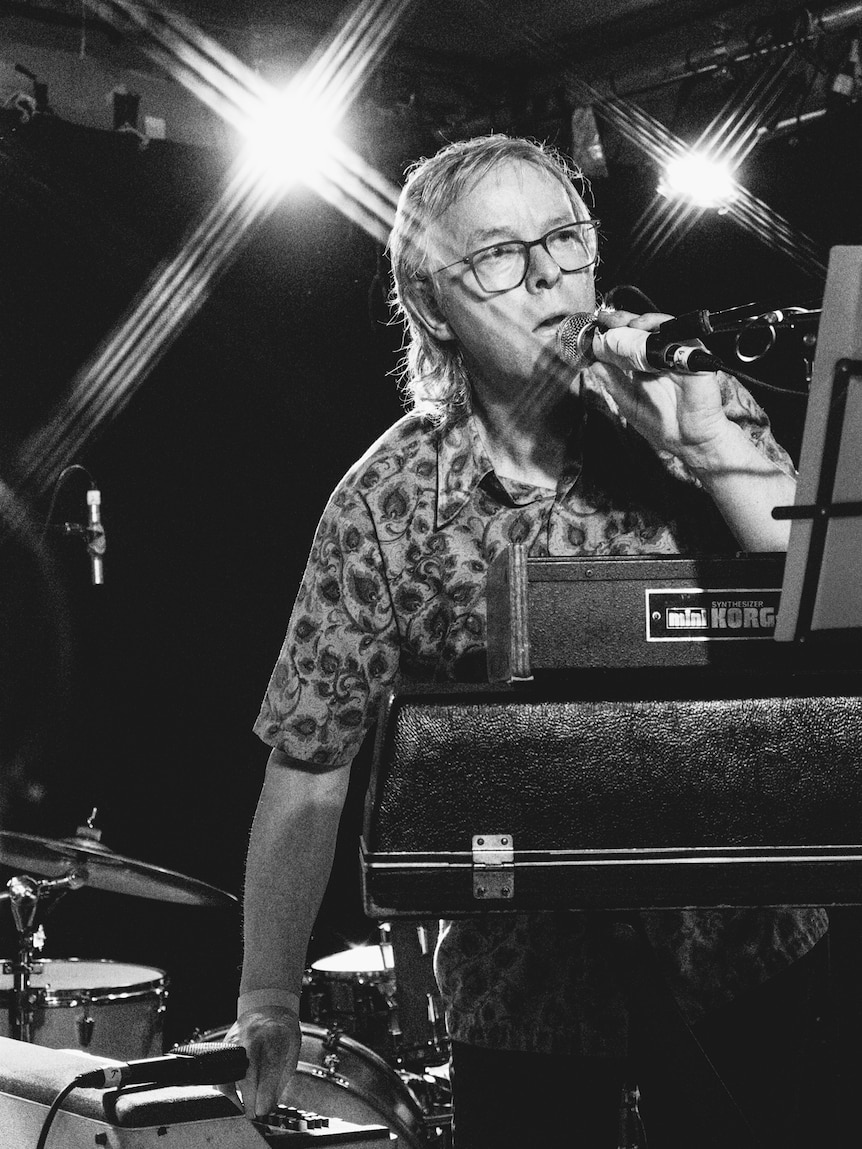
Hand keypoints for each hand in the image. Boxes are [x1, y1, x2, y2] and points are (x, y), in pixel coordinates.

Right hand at [218, 1007, 301, 1119]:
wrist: (268, 1005)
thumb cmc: (283, 1031)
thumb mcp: (292, 1051)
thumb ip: (281, 1078)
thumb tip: (271, 1106)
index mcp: (275, 1038)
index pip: (269, 1069)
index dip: (265, 1093)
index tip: (262, 1111)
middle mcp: (254, 1038)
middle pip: (248, 1072)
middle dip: (249, 1098)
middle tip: (253, 1115)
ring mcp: (237, 1040)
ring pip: (230, 1072)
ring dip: (235, 1095)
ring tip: (243, 1108)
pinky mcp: (226, 1044)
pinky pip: (222, 1070)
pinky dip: (226, 1087)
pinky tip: (234, 1097)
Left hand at [590, 308, 729, 459]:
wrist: (689, 440)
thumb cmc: (665, 425)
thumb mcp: (628, 403)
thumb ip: (612, 382)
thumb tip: (594, 364)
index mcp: (644, 366)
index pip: (626, 341)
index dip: (611, 333)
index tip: (596, 330)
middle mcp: (660, 357)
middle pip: (641, 328)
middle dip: (622, 321)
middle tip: (608, 321)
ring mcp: (677, 354)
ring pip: (659, 326)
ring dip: (641, 322)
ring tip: (625, 327)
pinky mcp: (694, 355)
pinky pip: (680, 333)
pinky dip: (663, 329)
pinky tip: (648, 333)